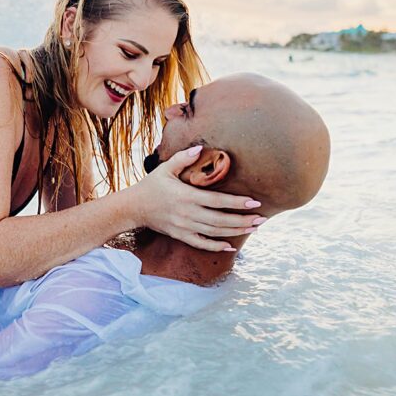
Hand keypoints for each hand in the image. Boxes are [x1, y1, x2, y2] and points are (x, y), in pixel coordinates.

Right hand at [132, 145, 263, 251]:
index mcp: (186, 196)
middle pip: (220, 220)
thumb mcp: (164, 168)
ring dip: (235, 231)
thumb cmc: (150, 185)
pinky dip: (217, 247)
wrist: (133, 207)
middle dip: (242, 220)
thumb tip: (201, 148)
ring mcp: (184, 227)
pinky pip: (201, 244)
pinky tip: (231, 245)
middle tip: (262, 219)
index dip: (237, 202)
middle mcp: (187, 214)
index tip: (254, 202)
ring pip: (214, 232)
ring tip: (253, 227)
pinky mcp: (180, 235)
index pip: (217, 201)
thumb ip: (183, 158)